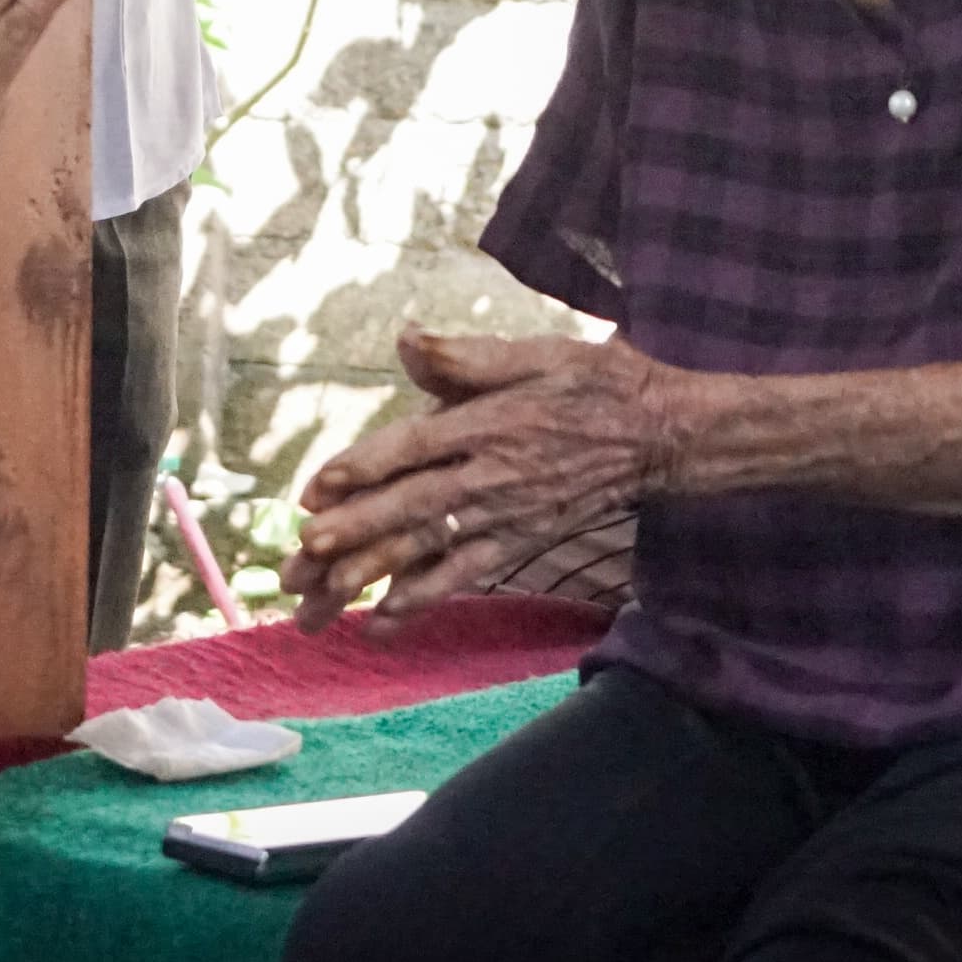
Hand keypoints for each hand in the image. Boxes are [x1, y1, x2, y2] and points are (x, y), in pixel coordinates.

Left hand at [277, 329, 675, 630]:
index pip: (413, 447)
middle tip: (302, 553)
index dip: (362, 468)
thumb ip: (467, 356)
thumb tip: (406, 340)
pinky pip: (464, 577)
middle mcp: (492, 476)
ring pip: (429, 549)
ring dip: (373, 575)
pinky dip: (423, 600)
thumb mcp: (536, 353)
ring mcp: (505, 517)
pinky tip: (381, 621)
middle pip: (411, 507)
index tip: (314, 488)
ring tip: (323, 598)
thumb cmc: (593, 383)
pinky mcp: (518, 542)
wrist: (659, 434)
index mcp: (489, 423)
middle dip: (353, 533)